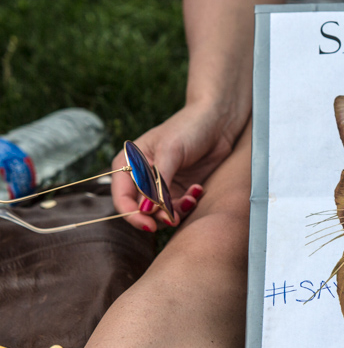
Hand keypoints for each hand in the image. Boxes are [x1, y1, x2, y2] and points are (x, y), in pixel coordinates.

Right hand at [111, 101, 245, 230]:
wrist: (217, 122)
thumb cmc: (189, 129)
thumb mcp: (171, 152)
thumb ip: (158, 182)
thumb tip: (146, 210)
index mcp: (129, 164)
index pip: (122, 198)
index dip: (133, 216)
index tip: (150, 226)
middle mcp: (141, 177)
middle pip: (141, 210)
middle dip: (158, 216)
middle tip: (176, 216)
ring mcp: (160, 185)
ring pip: (160, 213)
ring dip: (176, 211)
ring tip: (191, 198)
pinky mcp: (178, 189)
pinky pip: (178, 208)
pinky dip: (188, 204)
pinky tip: (198, 190)